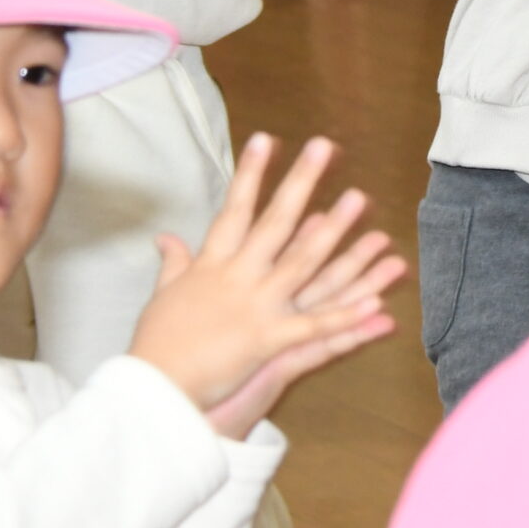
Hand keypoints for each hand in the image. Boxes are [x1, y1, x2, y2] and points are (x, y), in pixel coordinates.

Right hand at [129, 135, 405, 440]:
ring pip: (303, 262)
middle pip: (275, 221)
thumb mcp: (163, 296)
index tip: (266, 138)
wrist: (152, 388)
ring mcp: (255, 306)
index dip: (251, 174)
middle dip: (301, 182)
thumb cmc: (155, 344)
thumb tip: (165, 237)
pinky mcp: (268, 341)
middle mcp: (237, 277)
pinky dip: (346, 316)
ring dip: (334, 231)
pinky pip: (315, 326)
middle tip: (324, 146)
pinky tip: (376, 302)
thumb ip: (174, 264)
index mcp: (211, 265)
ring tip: (359, 199)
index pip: (234, 209)